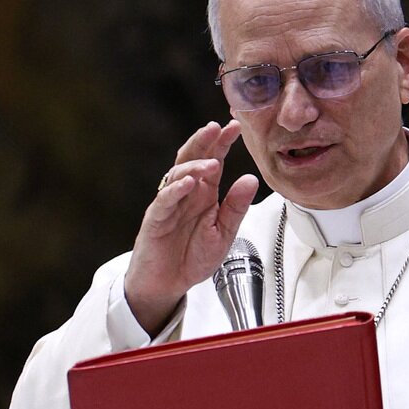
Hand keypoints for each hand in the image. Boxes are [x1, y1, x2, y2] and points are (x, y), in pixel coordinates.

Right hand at [124, 120, 258, 333]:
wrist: (169, 282)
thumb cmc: (193, 256)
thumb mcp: (225, 232)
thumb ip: (236, 206)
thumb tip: (251, 178)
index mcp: (205, 194)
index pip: (213, 160)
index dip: (222, 143)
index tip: (236, 126)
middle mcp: (187, 194)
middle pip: (192, 159)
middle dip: (204, 142)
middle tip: (218, 128)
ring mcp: (170, 204)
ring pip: (178, 176)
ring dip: (194, 167)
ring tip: (212, 162)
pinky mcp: (156, 220)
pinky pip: (164, 201)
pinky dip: (175, 190)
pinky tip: (188, 183)